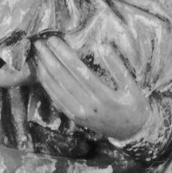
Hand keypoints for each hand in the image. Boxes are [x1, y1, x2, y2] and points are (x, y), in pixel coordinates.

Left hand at [32, 37, 154, 143]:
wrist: (131, 132)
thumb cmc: (134, 105)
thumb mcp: (132, 86)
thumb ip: (118, 67)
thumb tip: (103, 46)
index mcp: (104, 97)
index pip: (79, 70)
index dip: (64, 54)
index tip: (54, 40)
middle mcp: (88, 106)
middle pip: (63, 78)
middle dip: (49, 59)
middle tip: (39, 43)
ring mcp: (79, 114)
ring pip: (56, 89)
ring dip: (44, 70)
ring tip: (37, 54)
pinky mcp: (74, 118)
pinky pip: (56, 100)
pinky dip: (47, 85)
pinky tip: (42, 73)